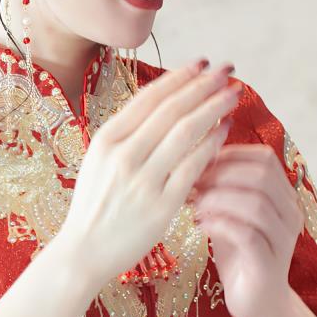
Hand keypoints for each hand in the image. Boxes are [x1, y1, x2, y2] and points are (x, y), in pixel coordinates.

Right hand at [55, 60, 240, 287]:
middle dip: (204, 85)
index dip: (179, 76)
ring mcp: (142, 180)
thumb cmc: (94, 206)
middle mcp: (123, 156)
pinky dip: (212, 143)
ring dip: (213, 107)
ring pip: (186, 132)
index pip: (149, 98)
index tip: (202, 63)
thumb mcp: (99, 162)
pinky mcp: (161, 205)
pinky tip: (225, 129)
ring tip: (233, 94)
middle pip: (172, 109)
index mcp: (106, 140)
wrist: (83, 252)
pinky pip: (194, 166)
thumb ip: (126, 135)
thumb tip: (162, 104)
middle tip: (227, 69)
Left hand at [190, 143, 302, 316]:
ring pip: (256, 204)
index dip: (230, 154)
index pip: (264, 159)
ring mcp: (282, 239)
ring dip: (219, 198)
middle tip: (194, 182)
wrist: (257, 304)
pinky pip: (248, 235)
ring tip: (195, 204)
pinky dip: (221, 224)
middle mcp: (290, 214)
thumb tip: (193, 160)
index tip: (200, 162)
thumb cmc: (240, 256)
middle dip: (222, 174)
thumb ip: (220, 191)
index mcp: (283, 197)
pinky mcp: (268, 264)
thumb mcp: (229, 216)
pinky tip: (201, 225)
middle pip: (262, 175)